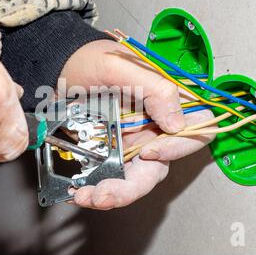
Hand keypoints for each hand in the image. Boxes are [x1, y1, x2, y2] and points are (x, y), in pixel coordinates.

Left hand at [59, 39, 214, 209]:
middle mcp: (154, 125)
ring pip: (134, 178)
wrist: (58, 68)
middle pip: (160, 165)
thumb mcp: (118, 65)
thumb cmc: (88, 59)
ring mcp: (132, 141)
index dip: (180, 147)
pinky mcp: (111, 152)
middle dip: (133, 186)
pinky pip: (112, 177)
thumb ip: (153, 87)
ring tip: (85, 195)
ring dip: (113, 193)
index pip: (197, 129)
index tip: (148, 152)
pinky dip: (96, 188)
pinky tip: (79, 189)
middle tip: (105, 193)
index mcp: (166, 101)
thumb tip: (178, 123)